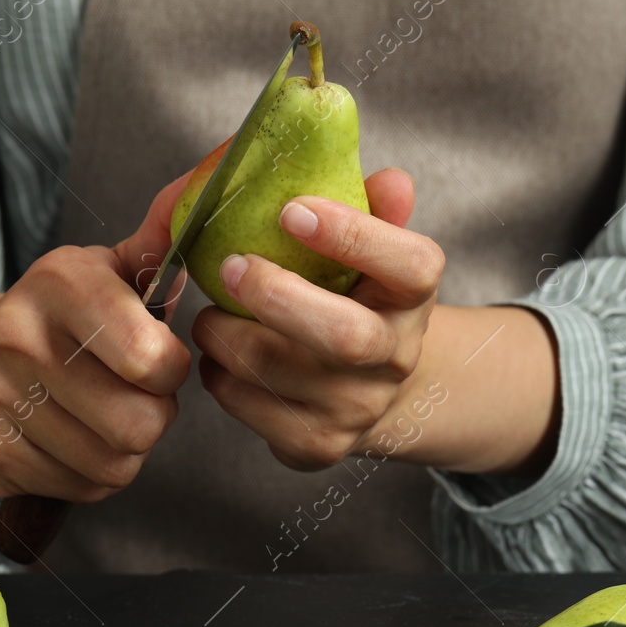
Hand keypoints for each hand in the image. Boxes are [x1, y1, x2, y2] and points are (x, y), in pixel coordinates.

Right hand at [0, 175, 192, 500]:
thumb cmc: (66, 318)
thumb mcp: (108, 271)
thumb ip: (162, 246)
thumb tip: (202, 190)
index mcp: (57, 282)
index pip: (149, 359)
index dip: (170, 371)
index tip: (159, 361)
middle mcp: (14, 338)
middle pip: (137, 426)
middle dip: (154, 418)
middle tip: (137, 398)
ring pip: (112, 466)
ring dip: (125, 451)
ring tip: (107, 418)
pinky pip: (78, 490)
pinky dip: (90, 475)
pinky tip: (74, 440)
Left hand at [191, 168, 443, 469]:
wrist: (376, 390)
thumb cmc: (359, 299)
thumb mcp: (376, 251)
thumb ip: (376, 208)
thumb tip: (390, 181)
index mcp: (413, 298)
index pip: (410, 266)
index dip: (353, 236)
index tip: (292, 210)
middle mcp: (395, 358)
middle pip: (346, 337)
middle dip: (276, 298)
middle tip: (230, 266)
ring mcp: (357, 409)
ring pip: (278, 374)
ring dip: (226, 335)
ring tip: (212, 311)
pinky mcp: (315, 445)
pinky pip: (249, 408)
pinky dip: (219, 375)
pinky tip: (220, 353)